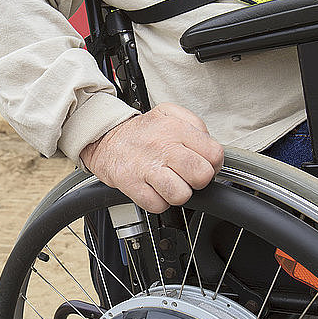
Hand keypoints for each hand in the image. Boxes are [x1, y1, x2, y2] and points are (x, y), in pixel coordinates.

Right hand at [80, 103, 223, 212]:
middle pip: (201, 176)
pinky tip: (154, 189)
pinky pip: (157, 205)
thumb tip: (209, 145)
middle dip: (197, 181)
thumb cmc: (140, 132)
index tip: (201, 164)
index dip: (212, 164)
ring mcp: (146, 167)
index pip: (214, 154)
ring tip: (170, 184)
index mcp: (175, 129)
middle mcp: (162, 147)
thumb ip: (195, 124)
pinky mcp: (131, 183)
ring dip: (178, 194)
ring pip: (181, 195)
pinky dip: (158, 202)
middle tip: (186, 176)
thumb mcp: (168, 113)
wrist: (103, 137)